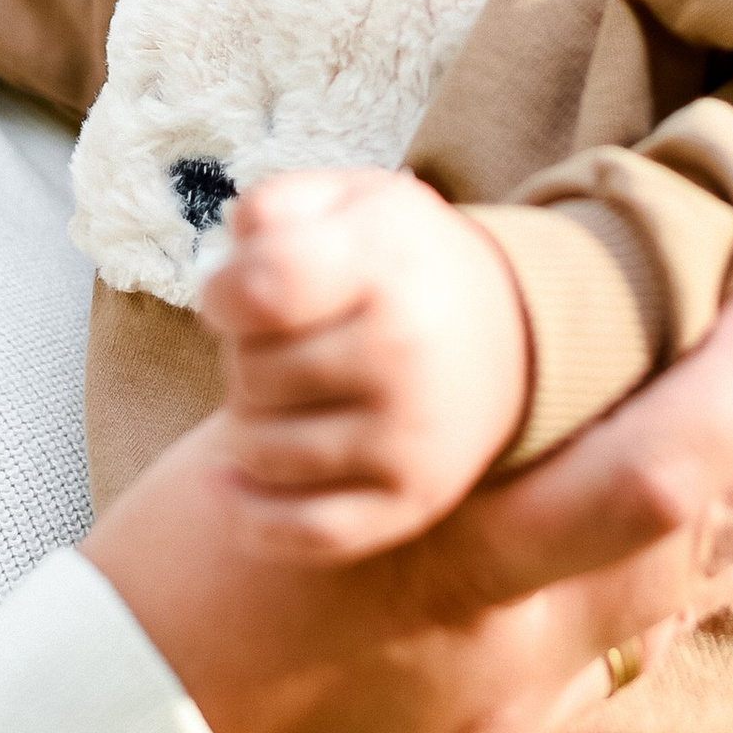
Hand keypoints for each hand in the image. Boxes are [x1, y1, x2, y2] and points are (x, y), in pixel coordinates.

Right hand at [83, 265, 732, 732]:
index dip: (732, 380)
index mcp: (432, 546)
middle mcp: (502, 630)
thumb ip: (342, 389)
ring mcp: (514, 699)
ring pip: (693, 583)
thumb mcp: (237, 464)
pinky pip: (632, 638)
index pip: (631, 467)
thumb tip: (383, 265)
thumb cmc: (149, 606)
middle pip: (702, 527)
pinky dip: (702, 561)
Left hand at [199, 169, 531, 560]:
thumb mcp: (352, 199)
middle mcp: (404, 353)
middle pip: (248, 374)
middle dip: (241, 357)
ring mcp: (410, 436)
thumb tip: (227, 259)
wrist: (512, 333)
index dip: (221, 296)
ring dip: (242, 427)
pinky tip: (228, 483)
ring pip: (259, 452)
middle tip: (277, 344)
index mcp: (384, 265)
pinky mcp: (413, 501)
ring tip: (277, 397)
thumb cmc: (401, 263)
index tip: (231, 297)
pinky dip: (248, 514)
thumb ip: (275, 205)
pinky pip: (303, 532)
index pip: (259, 291)